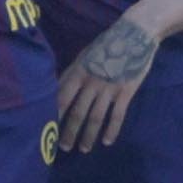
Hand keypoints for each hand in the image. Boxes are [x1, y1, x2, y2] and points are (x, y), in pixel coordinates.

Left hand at [56, 15, 158, 153]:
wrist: (135, 34)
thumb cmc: (106, 45)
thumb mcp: (84, 55)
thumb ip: (72, 73)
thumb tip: (57, 89)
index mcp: (78, 72)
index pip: (62, 98)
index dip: (54, 115)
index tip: (47, 129)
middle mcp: (91, 82)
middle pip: (78, 112)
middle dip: (69, 132)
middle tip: (64, 148)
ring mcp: (109, 88)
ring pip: (96, 117)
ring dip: (89, 135)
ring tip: (83, 149)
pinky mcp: (126, 92)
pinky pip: (117, 116)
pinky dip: (112, 130)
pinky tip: (107, 142)